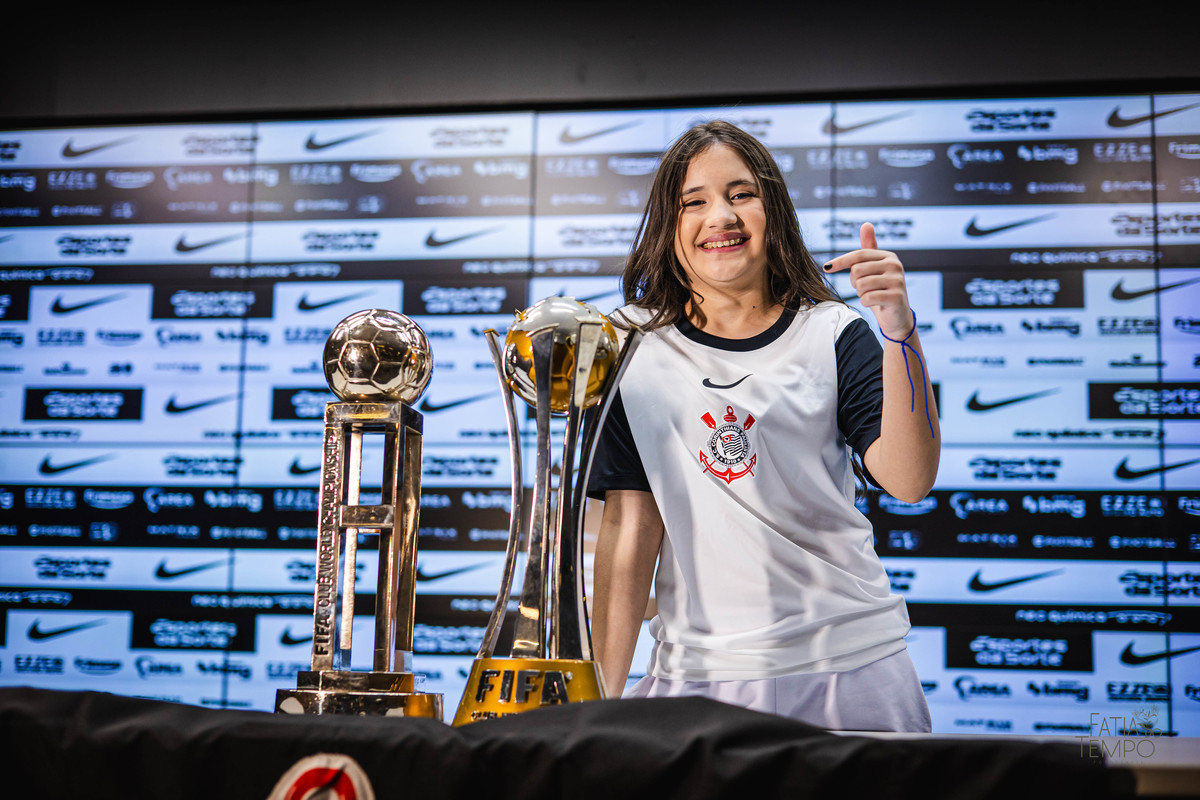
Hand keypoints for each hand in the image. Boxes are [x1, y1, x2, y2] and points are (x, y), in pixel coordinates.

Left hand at [823, 222, 913, 338]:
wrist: (896, 315)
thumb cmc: (880, 290)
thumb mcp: (874, 268)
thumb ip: (868, 248)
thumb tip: (866, 224)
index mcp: (888, 256)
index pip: (858, 255)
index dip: (840, 261)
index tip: (826, 267)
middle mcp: (895, 265)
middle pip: (856, 270)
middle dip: (854, 282)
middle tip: (864, 288)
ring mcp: (897, 280)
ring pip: (860, 285)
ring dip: (860, 293)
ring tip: (871, 294)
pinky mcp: (896, 297)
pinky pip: (867, 298)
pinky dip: (866, 302)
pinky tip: (875, 303)